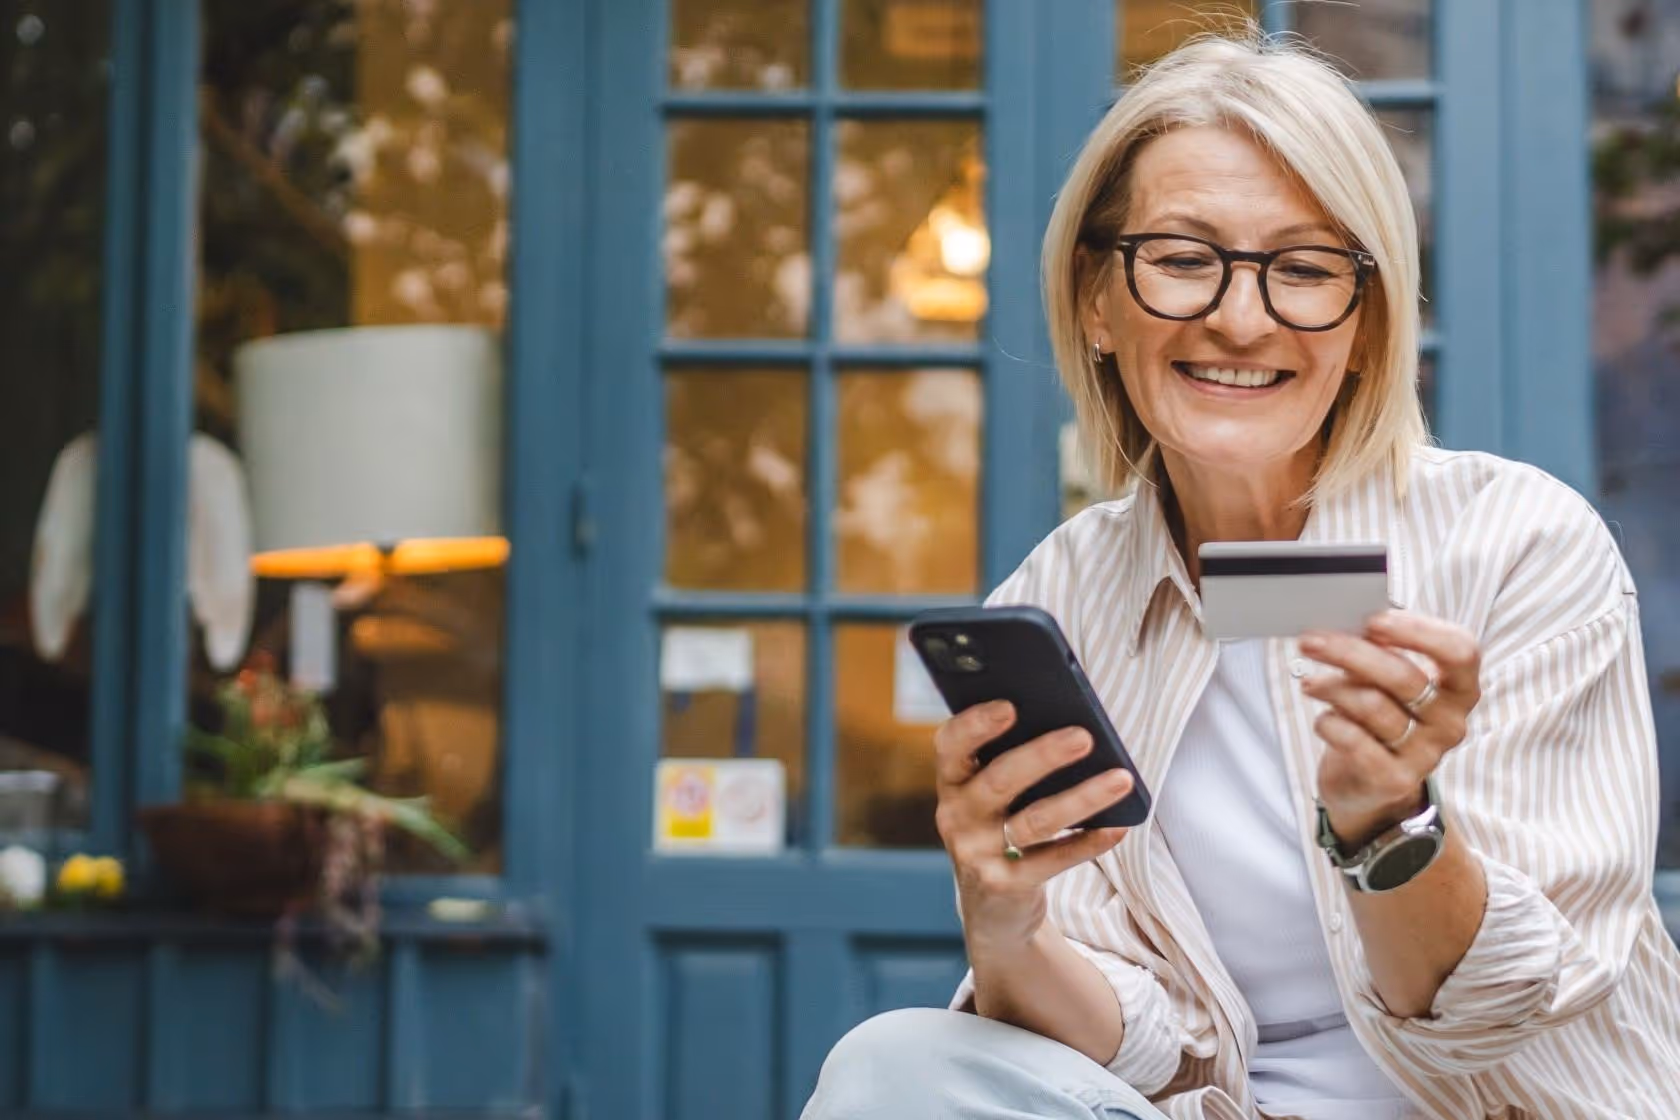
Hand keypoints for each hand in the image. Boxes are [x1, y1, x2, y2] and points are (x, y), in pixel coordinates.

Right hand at [933, 701, 1133, 948]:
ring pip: (1035, 821)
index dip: (976, 724)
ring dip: (1082, 798)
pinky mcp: (1005, 883)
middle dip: (1043, 755)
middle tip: (1084, 737)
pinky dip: (1088, 843)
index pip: (952, 744)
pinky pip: (1053, 860)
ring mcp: (978, 852)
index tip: (1010, 706)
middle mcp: (956, 815)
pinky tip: (1117, 827)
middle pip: (1000, 780)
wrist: (991, 903)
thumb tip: (1071, 732)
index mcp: (953, 780)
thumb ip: (1009, 761)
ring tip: (1120, 779)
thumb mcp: (989, 795)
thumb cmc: (1000, 826)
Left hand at [1299, 610, 1481, 846]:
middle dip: (1350, 652)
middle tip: (1311, 641)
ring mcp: (1426, 755)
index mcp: (1459, 689)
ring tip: (1311, 683)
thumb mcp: (1385, 681)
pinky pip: (1353, 739)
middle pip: (1403, 675)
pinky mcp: (1395, 780)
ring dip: (1332, 687)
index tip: (1374, 620)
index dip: (1419, 630)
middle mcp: (1450, 723)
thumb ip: (1379, 653)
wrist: (1368, 784)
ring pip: (1371, 705)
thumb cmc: (1379, 715)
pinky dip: (1330, 722)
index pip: (1459, 651)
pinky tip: (1323, 719)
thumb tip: (1347, 625)